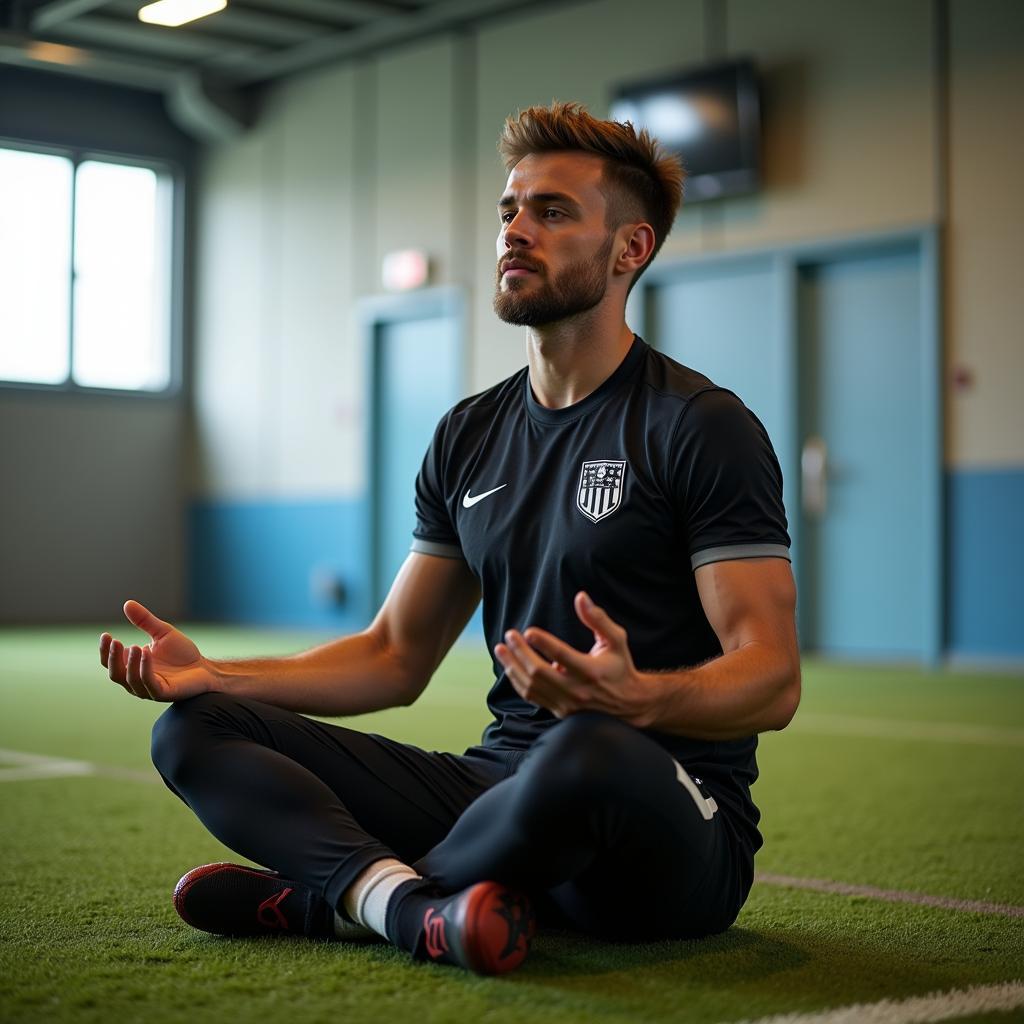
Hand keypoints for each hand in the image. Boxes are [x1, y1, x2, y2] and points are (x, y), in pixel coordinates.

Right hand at [100, 601, 214, 701]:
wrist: (205, 668)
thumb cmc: (182, 653)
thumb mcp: (161, 633)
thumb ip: (145, 621)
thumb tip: (127, 603)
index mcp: (132, 667)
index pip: (110, 662)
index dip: (105, 650)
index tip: (106, 635)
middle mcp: (136, 680)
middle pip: (115, 674)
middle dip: (113, 658)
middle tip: (115, 641)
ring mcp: (148, 689)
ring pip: (131, 680)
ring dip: (130, 663)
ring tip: (135, 646)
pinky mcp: (163, 693)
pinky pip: (149, 683)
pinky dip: (145, 669)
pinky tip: (147, 654)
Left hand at [494, 592, 656, 724]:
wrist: (627, 704)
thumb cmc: (620, 666)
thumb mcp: (616, 639)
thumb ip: (598, 619)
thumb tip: (581, 597)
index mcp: (591, 671)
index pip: (562, 656)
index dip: (543, 643)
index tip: (528, 631)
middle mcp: (577, 690)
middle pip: (540, 672)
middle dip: (520, 652)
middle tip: (509, 635)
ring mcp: (566, 703)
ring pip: (531, 686)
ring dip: (513, 666)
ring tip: (501, 649)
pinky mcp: (559, 710)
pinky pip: (532, 697)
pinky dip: (518, 681)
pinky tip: (510, 667)